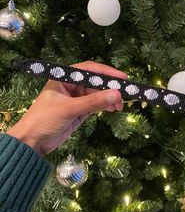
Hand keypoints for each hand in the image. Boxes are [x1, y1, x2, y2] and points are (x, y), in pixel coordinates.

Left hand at [7, 61, 126, 154]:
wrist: (32, 141)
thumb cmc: (44, 119)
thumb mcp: (70, 108)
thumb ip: (93, 102)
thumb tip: (117, 94)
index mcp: (64, 78)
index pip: (89, 69)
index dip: (106, 72)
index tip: (122, 77)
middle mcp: (71, 86)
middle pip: (95, 82)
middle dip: (110, 88)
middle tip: (125, 93)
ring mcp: (76, 99)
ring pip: (97, 94)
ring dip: (109, 98)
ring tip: (120, 106)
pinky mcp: (79, 111)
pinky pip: (96, 105)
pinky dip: (105, 106)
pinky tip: (113, 109)